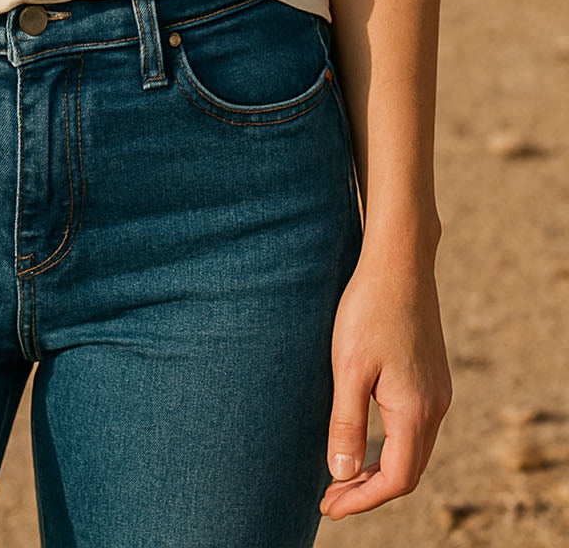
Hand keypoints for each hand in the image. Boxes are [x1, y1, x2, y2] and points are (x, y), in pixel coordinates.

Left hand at [320, 249, 452, 518]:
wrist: (399, 262)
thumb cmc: (368, 309)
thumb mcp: (349, 367)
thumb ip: (346, 423)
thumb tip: (340, 474)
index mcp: (416, 410)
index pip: (395, 479)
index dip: (362, 499)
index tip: (329, 505)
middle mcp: (435, 406)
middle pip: (408, 470)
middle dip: (370, 490)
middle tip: (331, 498)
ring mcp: (438, 390)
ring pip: (414, 449)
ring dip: (381, 468)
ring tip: (343, 475)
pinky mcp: (433, 375)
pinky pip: (416, 427)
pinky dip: (391, 444)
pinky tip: (367, 437)